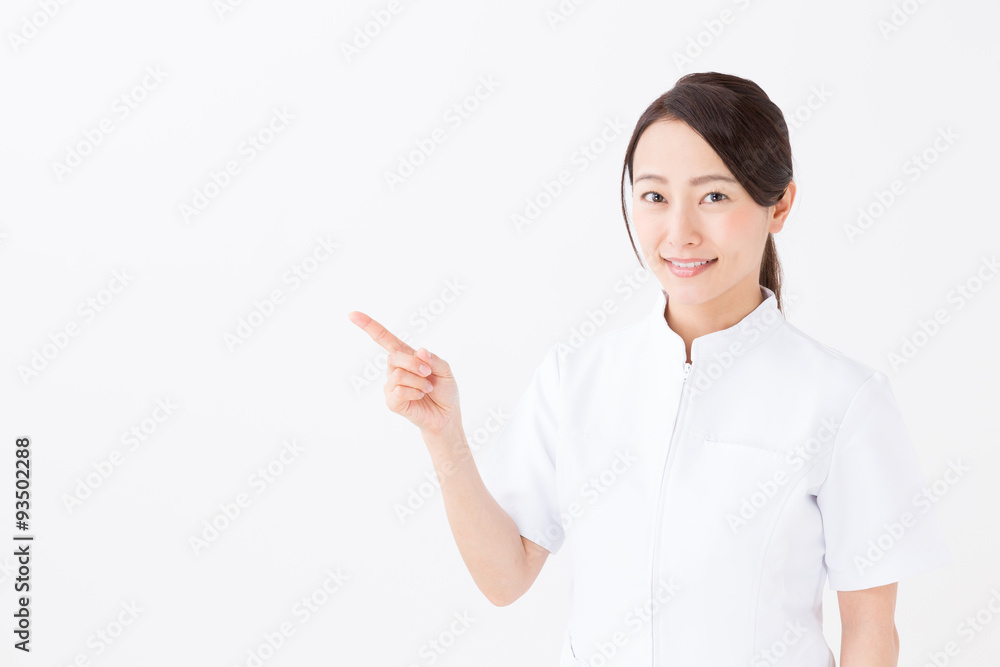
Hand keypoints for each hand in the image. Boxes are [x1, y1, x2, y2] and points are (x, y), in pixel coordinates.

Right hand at [348, 310, 460, 436]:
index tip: (352, 314)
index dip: (369, 326)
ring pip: (398, 374)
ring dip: (418, 381)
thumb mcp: (445, 370)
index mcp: (406, 357)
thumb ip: (434, 359)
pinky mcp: (392, 402)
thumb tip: (420, 351)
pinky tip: (420, 397)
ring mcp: (391, 386)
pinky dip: (415, 392)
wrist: (446, 417)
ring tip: (427, 389)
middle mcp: (395, 369)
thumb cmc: (445, 392)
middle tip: (428, 374)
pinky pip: (399, 391)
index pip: (385, 339)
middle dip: (415, 364)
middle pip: (394, 356)